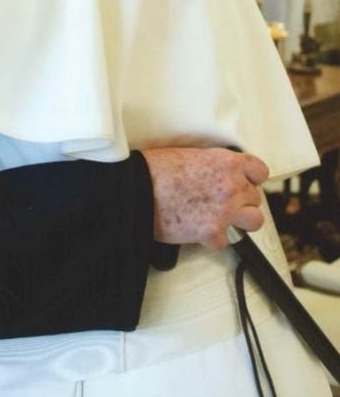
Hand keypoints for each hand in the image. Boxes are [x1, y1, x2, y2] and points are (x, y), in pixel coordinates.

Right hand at [142, 146, 268, 250]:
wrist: (136, 190)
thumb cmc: (154, 170)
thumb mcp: (188, 154)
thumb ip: (211, 165)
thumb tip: (213, 175)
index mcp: (227, 163)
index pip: (260, 171)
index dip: (250, 178)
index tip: (242, 182)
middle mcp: (232, 187)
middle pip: (255, 198)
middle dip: (240, 201)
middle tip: (220, 203)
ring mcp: (225, 212)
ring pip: (254, 221)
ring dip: (239, 222)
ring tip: (221, 221)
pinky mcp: (212, 233)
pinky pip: (224, 241)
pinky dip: (212, 240)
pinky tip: (198, 233)